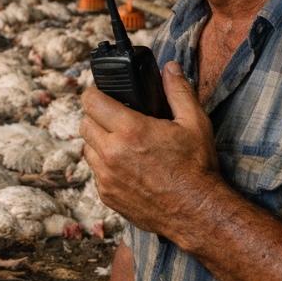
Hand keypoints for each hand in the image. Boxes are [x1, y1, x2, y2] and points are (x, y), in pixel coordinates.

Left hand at [80, 61, 227, 246]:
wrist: (197, 212)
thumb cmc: (197, 168)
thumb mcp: (194, 122)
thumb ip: (179, 91)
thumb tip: (170, 69)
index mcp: (130, 130)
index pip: (91, 101)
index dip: (95, 93)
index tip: (102, 94)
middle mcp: (112, 153)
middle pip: (84, 123)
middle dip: (96, 117)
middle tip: (114, 118)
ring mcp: (106, 177)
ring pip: (87, 149)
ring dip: (99, 142)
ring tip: (121, 142)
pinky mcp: (107, 196)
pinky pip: (95, 173)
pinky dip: (105, 166)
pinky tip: (125, 165)